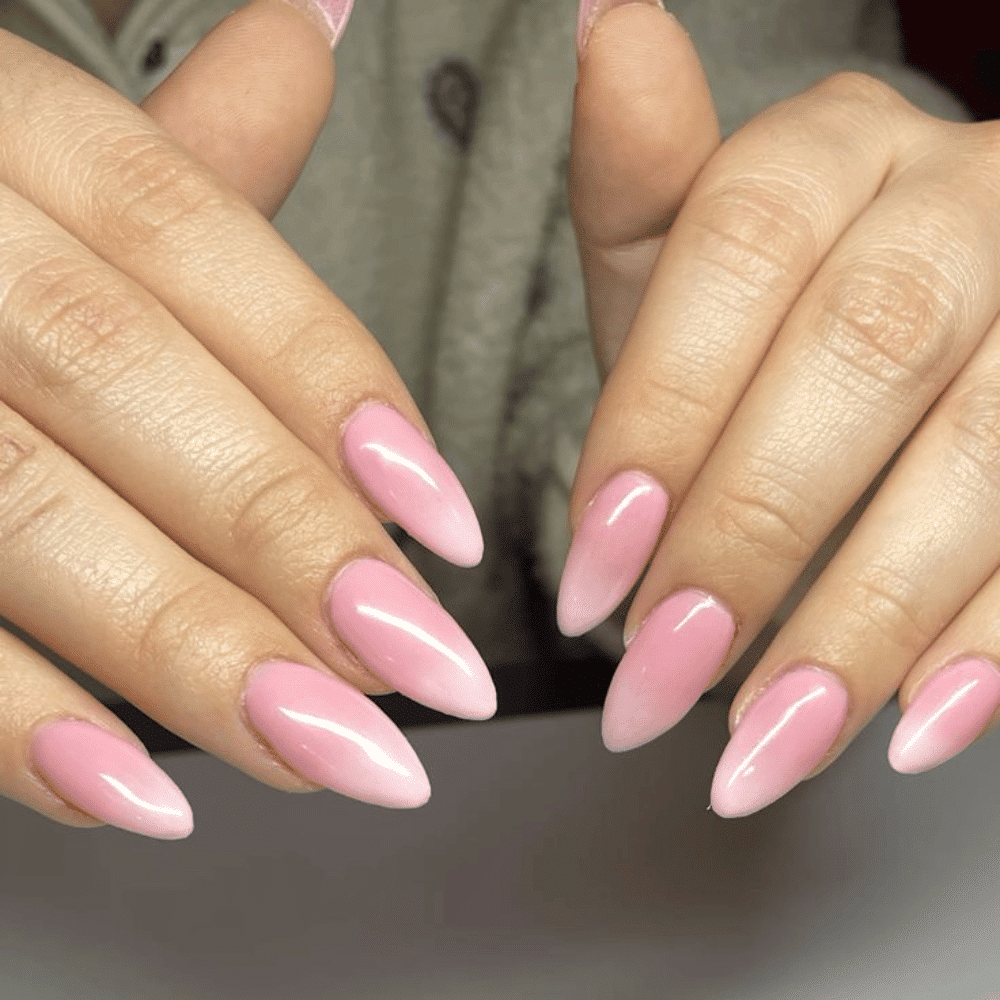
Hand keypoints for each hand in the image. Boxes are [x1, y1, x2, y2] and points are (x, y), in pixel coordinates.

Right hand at [0, 0, 493, 838]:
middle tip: (425, 674)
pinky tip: (132, 792)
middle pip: (119, 380)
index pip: (188, 237)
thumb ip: (182, 145)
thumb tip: (316, 25)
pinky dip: (6, 720)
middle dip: (288, 541)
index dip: (331, 382)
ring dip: (187, 651)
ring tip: (334, 749)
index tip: (446, 522)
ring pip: (17, 508)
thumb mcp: (31, 148)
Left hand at [565, 2, 999, 814]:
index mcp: (841, 141)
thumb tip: (605, 18)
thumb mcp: (686, 258)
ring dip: (864, 622)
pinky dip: (992, 640)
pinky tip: (913, 727)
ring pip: (987, 453)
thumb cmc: (768, 316)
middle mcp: (975, 189)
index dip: (662, 423)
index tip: (596, 578)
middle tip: (659, 682)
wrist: (923, 332)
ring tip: (763, 744)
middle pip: (866, 351)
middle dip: (753, 537)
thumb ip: (643, 179)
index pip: (739, 252)